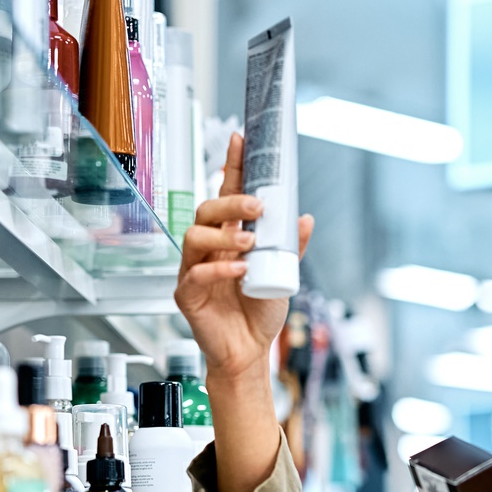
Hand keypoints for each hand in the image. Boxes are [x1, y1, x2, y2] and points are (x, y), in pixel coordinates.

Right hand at [174, 132, 314, 385]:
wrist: (250, 353)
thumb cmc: (260, 314)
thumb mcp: (284, 275)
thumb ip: (290, 247)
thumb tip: (304, 217)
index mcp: (230, 238)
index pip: (227, 194)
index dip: (232, 166)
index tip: (240, 139)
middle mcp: (210, 249)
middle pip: (206, 210)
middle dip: (231, 202)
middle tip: (257, 206)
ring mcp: (194, 270)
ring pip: (194, 235)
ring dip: (224, 235)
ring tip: (249, 245)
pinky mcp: (187, 294)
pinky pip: (194, 273)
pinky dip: (218, 268)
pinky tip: (239, 271)